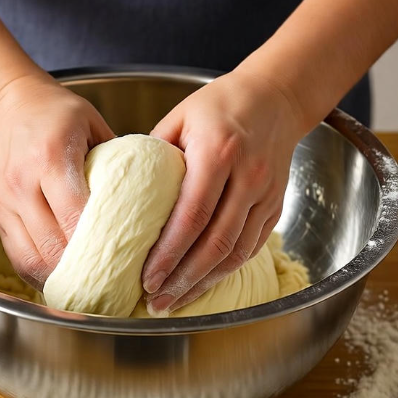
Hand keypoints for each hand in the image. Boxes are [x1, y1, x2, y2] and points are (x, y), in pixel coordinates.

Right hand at [0, 75, 114, 289]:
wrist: (9, 104)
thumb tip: (152, 200)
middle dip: (85, 271)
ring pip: (33, 257)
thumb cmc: (59, 113)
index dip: (101, 245)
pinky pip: (18, 256)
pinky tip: (64, 282)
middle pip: (53, 244)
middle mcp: (23, 181)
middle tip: (115, 288)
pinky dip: (40, 275)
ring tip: (91, 293)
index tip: (128, 262)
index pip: (76, 215)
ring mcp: (6, 201)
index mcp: (52, 157)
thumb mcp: (95, 124)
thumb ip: (118, 162)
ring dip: (62, 280)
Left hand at [142, 67, 305, 315]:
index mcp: (218, 153)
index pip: (192, 214)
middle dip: (183, 278)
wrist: (275, 97)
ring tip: (175, 300)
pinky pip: (250, 247)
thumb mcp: (178, 119)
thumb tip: (122, 196)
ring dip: (204, 282)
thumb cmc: (218, 105)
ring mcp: (266, 194)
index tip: (146, 277)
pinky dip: (225, 270)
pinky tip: (202, 283)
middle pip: (215, 242)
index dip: (169, 253)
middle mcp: (247, 176)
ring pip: (236, 252)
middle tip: (155, 301)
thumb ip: (153, 157)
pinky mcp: (275, 206)